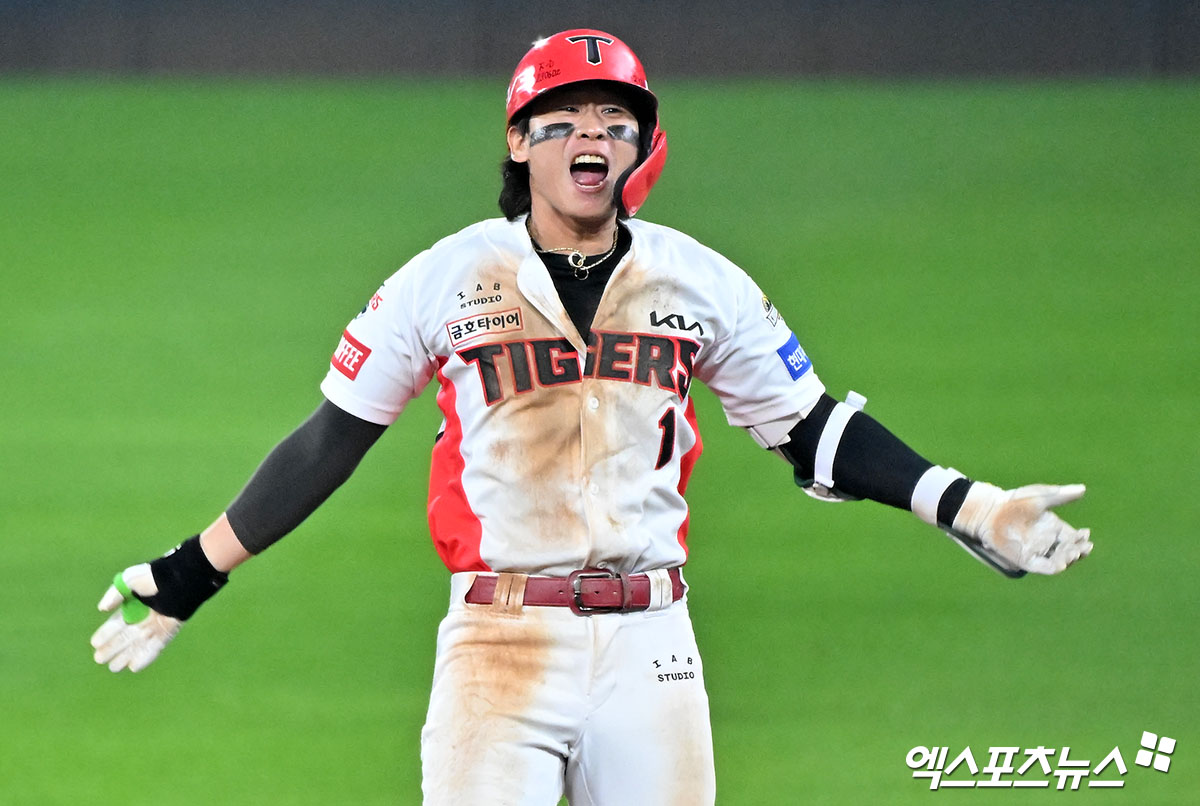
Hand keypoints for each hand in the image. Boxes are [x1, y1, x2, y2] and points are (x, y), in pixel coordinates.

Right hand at [91, 564, 181, 672]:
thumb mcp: (130, 580)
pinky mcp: (168, 631)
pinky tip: (133, 667)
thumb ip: (115, 593)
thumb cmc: (154, 577)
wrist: (180, 580)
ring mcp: (156, 625)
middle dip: (112, 648)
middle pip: (125, 636)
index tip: (95, 644)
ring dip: (126, 656)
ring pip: (138, 645)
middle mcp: (144, 617)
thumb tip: (102, 608)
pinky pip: (155, 647)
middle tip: (99, 659)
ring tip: (113, 667)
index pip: (117, 623)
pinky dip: (145, 657)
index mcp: (134, 605)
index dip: (106, 634)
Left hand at [952, 482, 1092, 574]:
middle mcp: (1046, 542)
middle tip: (1084, 546)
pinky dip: (1054, 568)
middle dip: (1079, 550)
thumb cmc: (1014, 501)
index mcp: (1053, 528)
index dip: (1082, 538)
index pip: (1074, 538)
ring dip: (1070, 559)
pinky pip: (1044, 567)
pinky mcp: (1025, 559)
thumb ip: (1062, 496)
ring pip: (1060, 560)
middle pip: (1069, 551)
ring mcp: (1036, 551)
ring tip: (1075, 552)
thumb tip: (1083, 488)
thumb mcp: (1041, 497)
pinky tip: (1062, 564)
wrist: (990, 510)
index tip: (1086, 534)